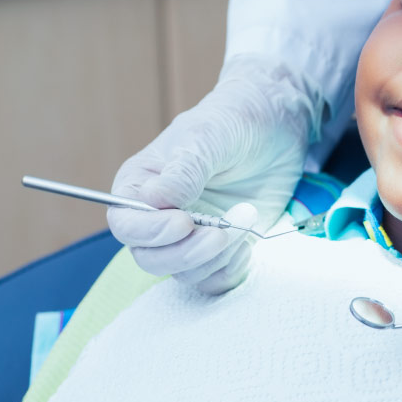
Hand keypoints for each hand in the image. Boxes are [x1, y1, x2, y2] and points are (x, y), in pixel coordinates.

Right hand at [107, 54, 323, 293]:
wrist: (275, 126)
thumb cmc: (233, 121)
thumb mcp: (208, 137)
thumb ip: (184, 171)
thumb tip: (155, 201)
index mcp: (141, 186)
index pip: (126, 225)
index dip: (150, 232)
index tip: (184, 222)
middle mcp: (159, 217)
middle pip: (151, 259)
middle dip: (186, 253)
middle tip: (222, 232)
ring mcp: (191, 236)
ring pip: (186, 273)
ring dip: (216, 257)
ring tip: (244, 219)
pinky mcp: (221, 249)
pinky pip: (214, 280)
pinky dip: (230, 270)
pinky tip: (247, 243)